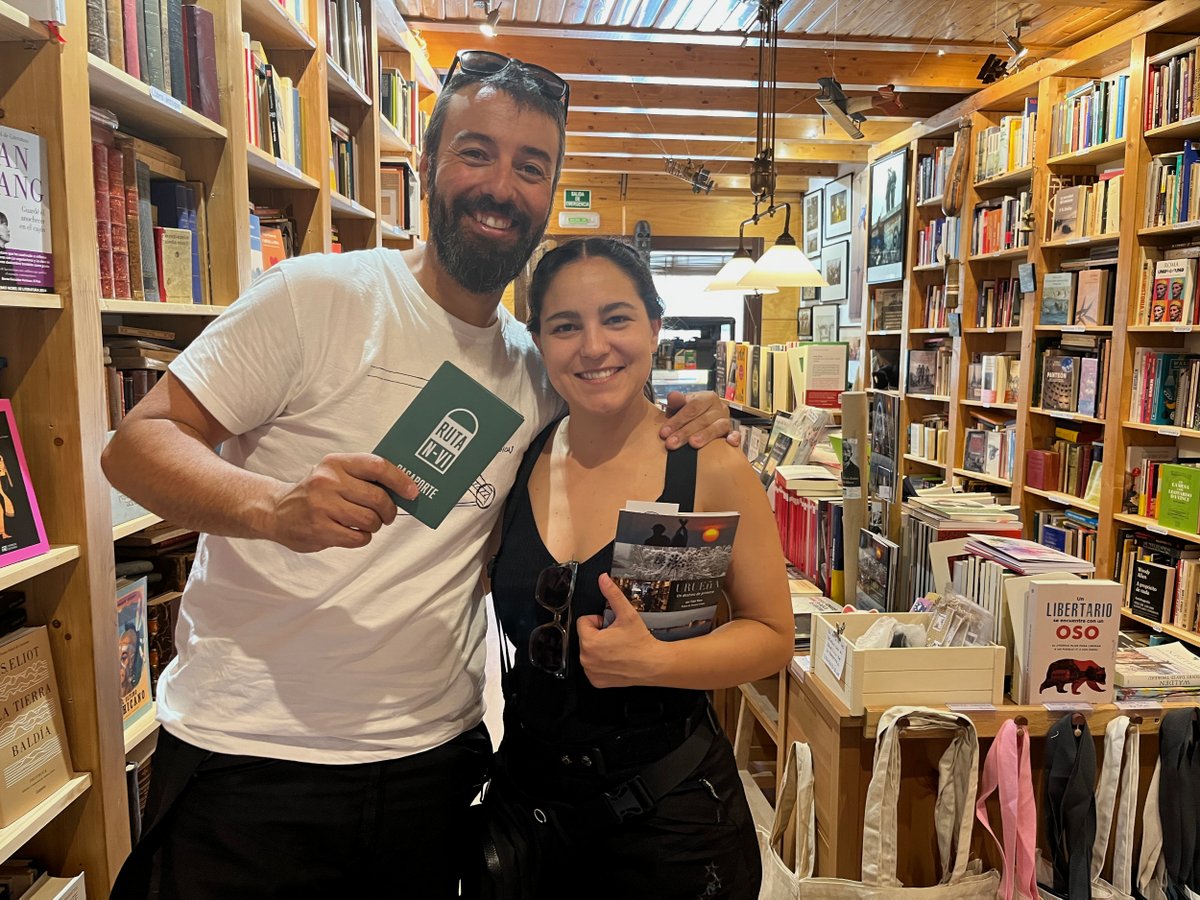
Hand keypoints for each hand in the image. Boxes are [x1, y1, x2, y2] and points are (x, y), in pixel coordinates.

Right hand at [265, 453, 417, 551]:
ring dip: (375, 525)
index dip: (400, 480)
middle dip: (389, 510)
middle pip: (377, 498)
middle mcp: (328, 481)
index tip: (413, 492)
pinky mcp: (320, 530)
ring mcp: (322, 506)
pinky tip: (353, 533)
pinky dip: (362, 538)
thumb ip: (363, 476)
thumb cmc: (316, 492)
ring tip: (367, 524)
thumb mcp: (334, 474)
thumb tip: (403, 487)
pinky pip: (358, 538)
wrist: (276, 511)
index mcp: (336, 463)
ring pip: (370, 520)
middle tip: (387, 515)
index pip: (377, 466)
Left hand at [576, 574, 667, 688]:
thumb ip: (612, 594)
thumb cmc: (640, 642)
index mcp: (589, 641)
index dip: (599, 621)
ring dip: (599, 648)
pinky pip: (592, 667)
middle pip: (585, 637)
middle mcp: (586, 658)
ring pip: (589, 651)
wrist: (654, 665)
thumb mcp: (627, 614)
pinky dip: (601, 663)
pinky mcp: (596, 681)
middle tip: (616, 637)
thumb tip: (603, 579)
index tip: (612, 626)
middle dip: (599, 634)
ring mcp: (591, 671)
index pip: (584, 622)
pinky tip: (616, 660)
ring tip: (617, 648)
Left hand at [660, 391, 738, 448]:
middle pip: (702, 419)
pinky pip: (735, 435)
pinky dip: (734, 438)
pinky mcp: (732, 433)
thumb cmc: (690, 414)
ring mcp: (727, 420)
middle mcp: (719, 408)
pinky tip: (729, 443)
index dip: (678, 420)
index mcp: (707, 397)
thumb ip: (676, 401)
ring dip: (705, 436)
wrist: (701, 420)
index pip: (693, 407)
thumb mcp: (681, 406)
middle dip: (685, 432)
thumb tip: (672, 396)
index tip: (664, 432)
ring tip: (692, 445)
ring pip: (717, 427)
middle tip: (671, 443)